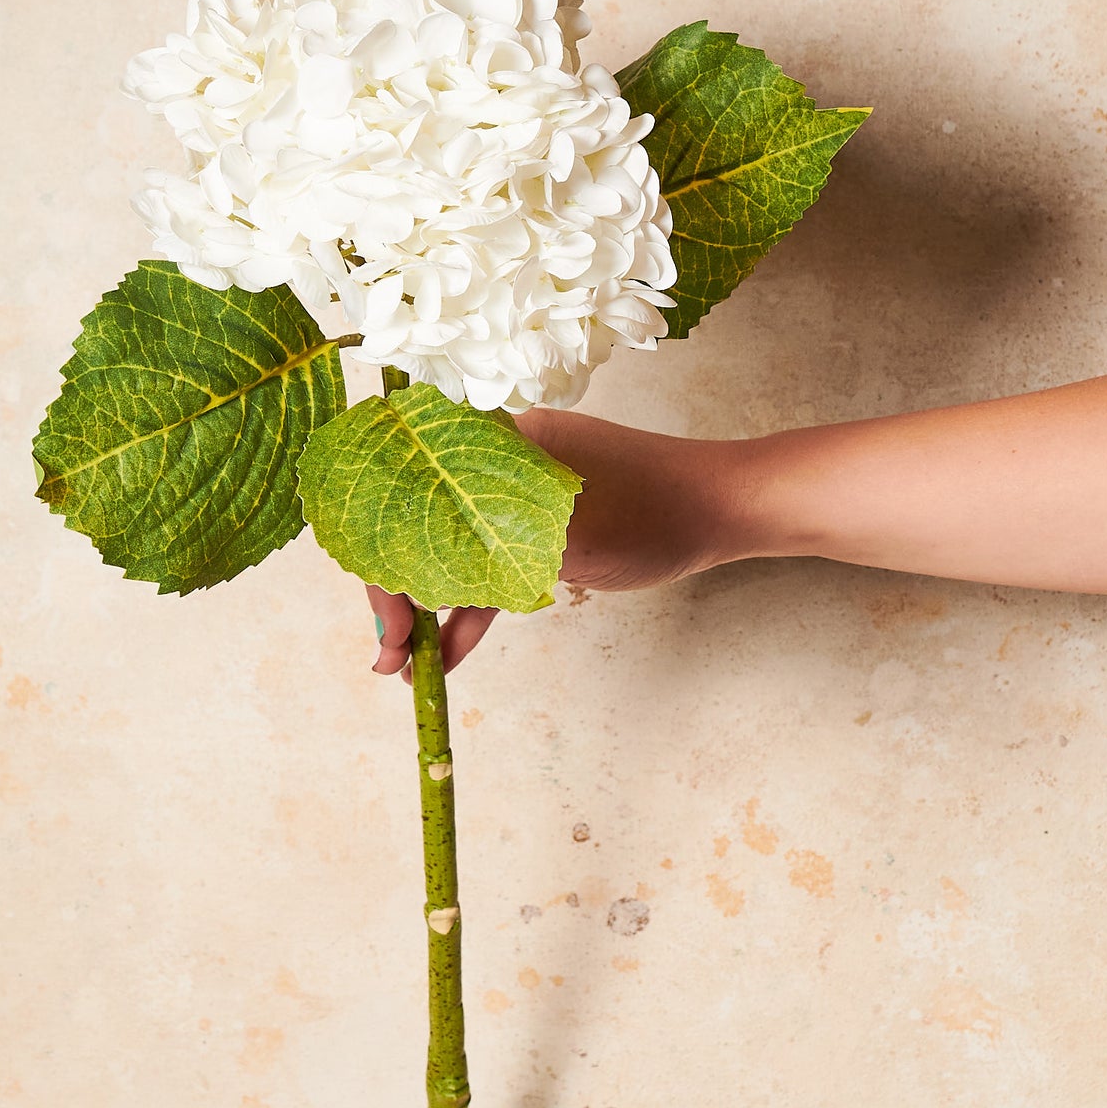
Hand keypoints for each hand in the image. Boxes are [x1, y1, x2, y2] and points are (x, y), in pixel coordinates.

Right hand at [368, 408, 746, 676]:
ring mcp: (511, 488)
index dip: (384, 572)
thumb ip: (485, 563)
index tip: (390, 632)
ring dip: (430, 606)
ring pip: (450, 548)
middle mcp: (488, 457)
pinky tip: (450, 650)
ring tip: (409, 665)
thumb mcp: (562, 542)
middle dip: (397, 595)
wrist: (722, 506)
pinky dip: (472, 603)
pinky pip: (487, 559)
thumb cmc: (650, 513)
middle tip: (392, 657)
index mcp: (486, 441)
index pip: (400, 501)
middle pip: (415, 525)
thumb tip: (413, 600)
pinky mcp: (537, 519)